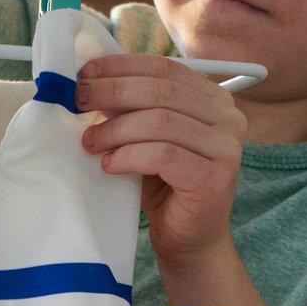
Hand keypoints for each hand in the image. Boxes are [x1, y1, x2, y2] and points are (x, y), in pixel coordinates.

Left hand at [75, 54, 245, 267]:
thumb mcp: (145, 136)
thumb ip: (132, 108)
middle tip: (79, 102)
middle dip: (113, 92)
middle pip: (161, 91)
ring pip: (161, 121)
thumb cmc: (164, 186)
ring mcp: (226, 147)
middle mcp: (228, 117)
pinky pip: (163, 155)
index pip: (164, 68)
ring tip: (90, 142)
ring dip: (116, 129)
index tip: (86, 73)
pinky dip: (130, 156)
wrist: (189, 238)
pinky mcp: (214, 177)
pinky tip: (110, 165)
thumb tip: (90, 82)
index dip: (121, 67)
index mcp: (213, 98)